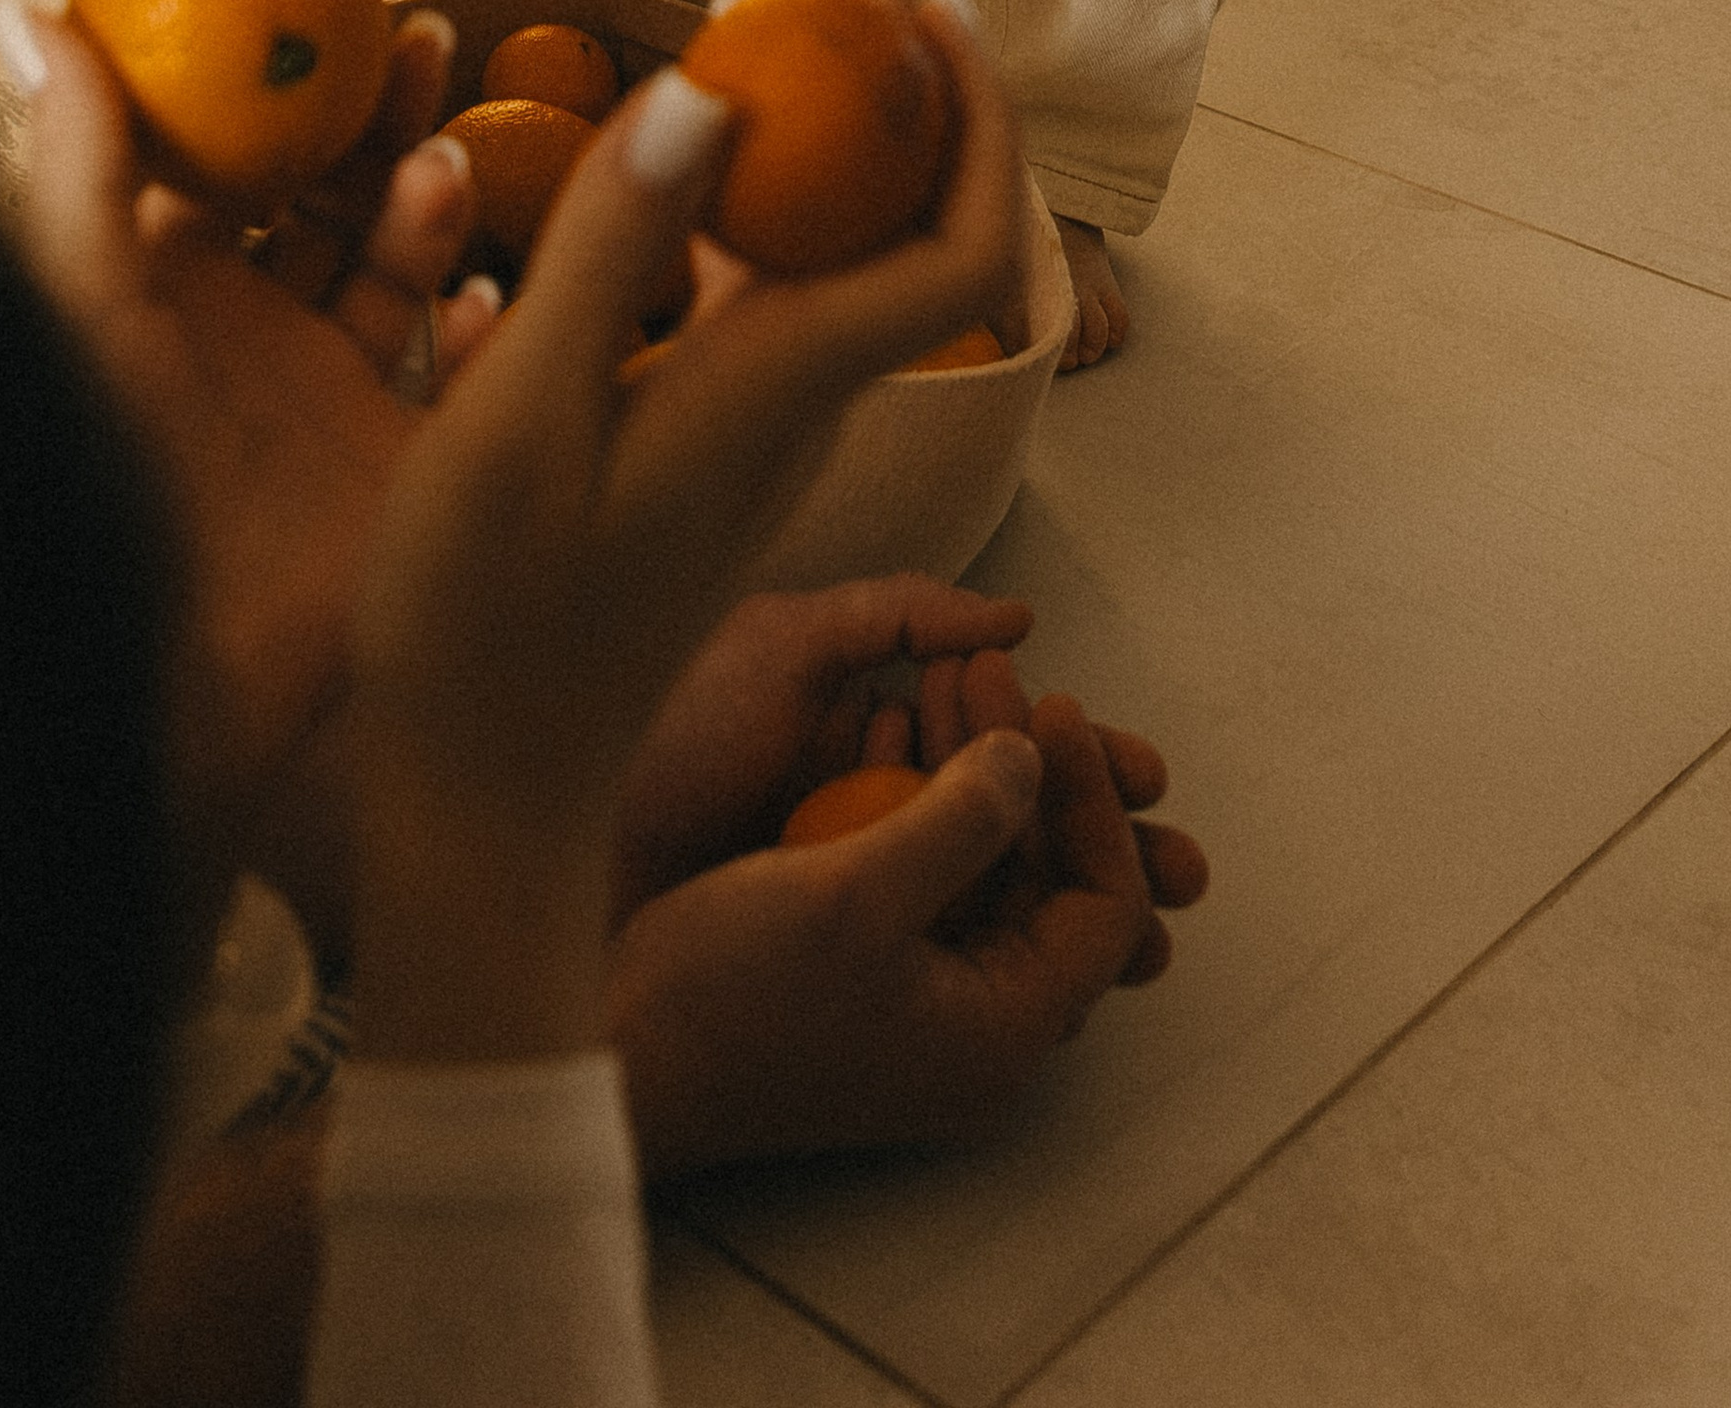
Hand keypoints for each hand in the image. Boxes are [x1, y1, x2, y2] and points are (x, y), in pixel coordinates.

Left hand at [8, 0, 484, 870]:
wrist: (179, 670)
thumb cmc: (110, 475)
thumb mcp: (87, 296)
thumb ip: (72, 156)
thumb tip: (21, 2)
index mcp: (165, 281)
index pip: (229, 149)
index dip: (276, 77)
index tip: (322, 0)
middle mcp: (248, 328)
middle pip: (326, 187)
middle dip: (373, 115)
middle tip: (417, 46)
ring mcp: (326, 396)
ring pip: (393, 262)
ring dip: (425, 203)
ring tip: (444, 171)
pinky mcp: (396, 462)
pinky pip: (456, 371)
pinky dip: (480, 327)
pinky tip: (487, 300)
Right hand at [345, 0, 1025, 1061]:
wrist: (478, 804)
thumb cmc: (483, 625)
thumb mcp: (521, 423)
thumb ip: (609, 252)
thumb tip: (711, 92)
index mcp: (776, 388)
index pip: (949, 231)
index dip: (962, 99)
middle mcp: (791, 401)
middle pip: (903, 211)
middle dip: (892, 61)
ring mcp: (747, 426)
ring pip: (833, 245)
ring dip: (821, 117)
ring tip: (758, 1)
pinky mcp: (692, 444)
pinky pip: (756, 287)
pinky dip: (739, 192)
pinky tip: (668, 148)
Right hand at [606, 643, 1207, 1174]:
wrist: (624, 1059)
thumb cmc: (733, 994)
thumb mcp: (855, 893)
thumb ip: (962, 818)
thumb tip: (1031, 756)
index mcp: (1002, 1030)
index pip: (1106, 904)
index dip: (1091, 797)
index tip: (1051, 704)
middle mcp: (980, 1030)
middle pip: (1046, 879)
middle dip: (1022, 764)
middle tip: (986, 670)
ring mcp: (926, 1009)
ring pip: (985, 871)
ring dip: (967, 770)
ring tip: (937, 672)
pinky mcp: (874, 981)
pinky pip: (927, 882)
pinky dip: (918, 803)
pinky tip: (886, 722)